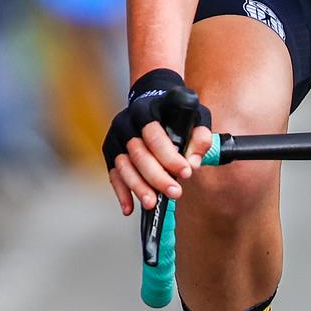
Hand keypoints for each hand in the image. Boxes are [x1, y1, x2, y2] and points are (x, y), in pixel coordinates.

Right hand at [103, 70, 213, 215]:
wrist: (152, 102)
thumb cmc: (175, 112)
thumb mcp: (195, 116)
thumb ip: (199, 137)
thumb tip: (193, 163)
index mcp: (147, 110)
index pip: (154, 134)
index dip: (169, 156)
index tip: (185, 172)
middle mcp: (126, 123)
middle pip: (138, 153)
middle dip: (157, 176)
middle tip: (175, 192)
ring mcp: (116, 138)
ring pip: (123, 166)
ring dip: (138, 187)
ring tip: (153, 203)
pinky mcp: (110, 153)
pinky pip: (114, 175)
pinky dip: (121, 193)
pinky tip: (129, 207)